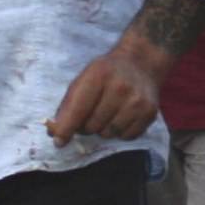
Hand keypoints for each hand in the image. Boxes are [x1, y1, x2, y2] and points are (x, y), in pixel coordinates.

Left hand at [46, 48, 164, 146]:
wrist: (140, 62)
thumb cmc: (106, 73)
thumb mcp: (83, 79)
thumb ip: (68, 105)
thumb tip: (55, 133)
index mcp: (98, 75)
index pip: (78, 109)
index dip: (66, 128)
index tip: (58, 141)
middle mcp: (120, 87)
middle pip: (92, 126)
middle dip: (86, 126)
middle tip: (90, 115)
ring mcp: (137, 101)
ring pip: (108, 134)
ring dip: (103, 130)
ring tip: (107, 114)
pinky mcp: (150, 112)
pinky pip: (126, 137)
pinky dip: (120, 132)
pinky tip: (121, 116)